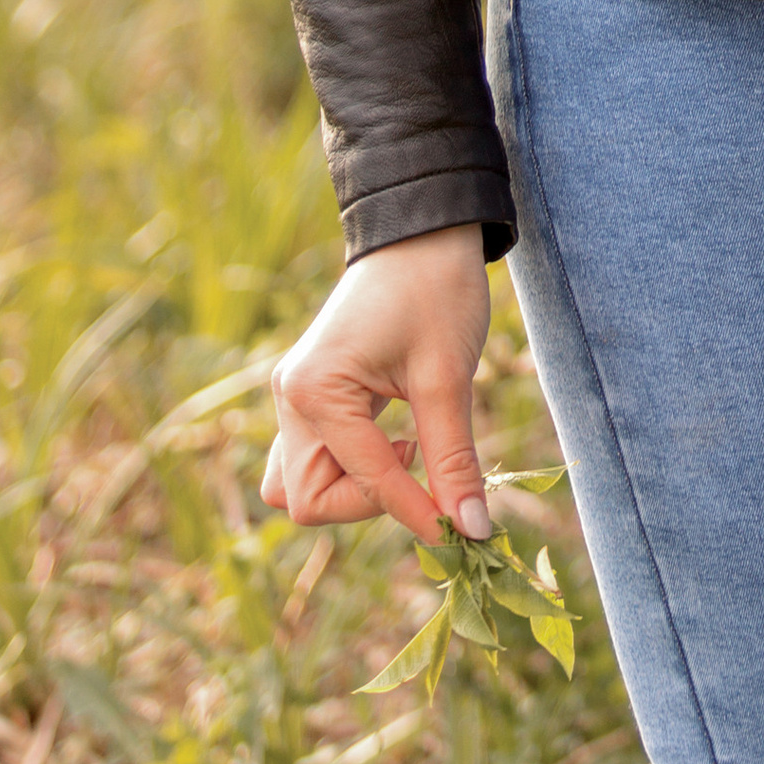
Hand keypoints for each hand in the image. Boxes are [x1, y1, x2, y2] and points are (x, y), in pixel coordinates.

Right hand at [261, 223, 492, 547]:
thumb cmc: (437, 289)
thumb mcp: (449, 376)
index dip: (416, 512)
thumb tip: (472, 531)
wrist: (423, 229)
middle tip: (423, 466)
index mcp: (315, 390)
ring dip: (350, 490)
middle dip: (368, 503)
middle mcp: (290, 397)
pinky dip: (348, 469)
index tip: (463, 535)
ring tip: (406, 451)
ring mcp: (294, 396)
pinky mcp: (308, 394)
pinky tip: (394, 442)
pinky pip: (311, 459)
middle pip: (308, 499)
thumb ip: (454, 459)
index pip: (364, 482)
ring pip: (300, 486)